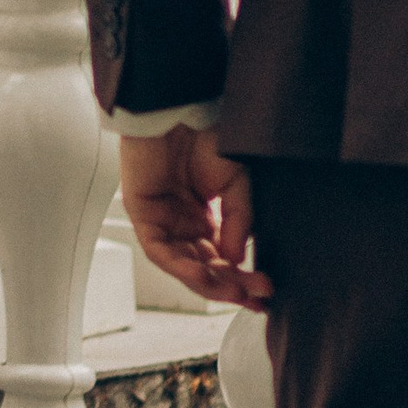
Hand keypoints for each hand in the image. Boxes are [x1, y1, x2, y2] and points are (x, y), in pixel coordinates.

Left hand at [120, 126, 269, 307]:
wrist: (180, 109)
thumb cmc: (206, 137)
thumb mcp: (236, 184)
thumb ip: (238, 223)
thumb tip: (237, 261)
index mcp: (203, 217)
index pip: (223, 260)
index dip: (243, 279)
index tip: (266, 294)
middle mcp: (182, 223)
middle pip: (206, 267)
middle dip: (231, 286)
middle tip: (257, 297)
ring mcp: (161, 220)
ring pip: (183, 265)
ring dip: (210, 282)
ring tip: (236, 290)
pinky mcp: (141, 214)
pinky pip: (159, 251)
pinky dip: (181, 266)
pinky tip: (204, 275)